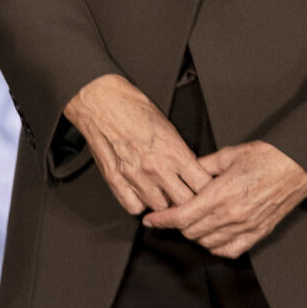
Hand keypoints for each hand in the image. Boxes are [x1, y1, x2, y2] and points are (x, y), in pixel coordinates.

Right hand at [62, 74, 209, 215]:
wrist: (101, 100)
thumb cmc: (133, 107)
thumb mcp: (168, 126)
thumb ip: (181, 152)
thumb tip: (191, 169)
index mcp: (173, 150)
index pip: (201, 185)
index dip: (205, 188)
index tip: (202, 187)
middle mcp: (155, 167)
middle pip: (184, 202)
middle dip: (187, 199)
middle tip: (184, 193)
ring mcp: (135, 176)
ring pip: (159, 208)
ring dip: (163, 202)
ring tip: (161, 191)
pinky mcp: (115, 179)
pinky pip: (133, 207)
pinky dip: (139, 203)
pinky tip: (141, 192)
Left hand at [142, 141, 306, 257]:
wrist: (298, 165)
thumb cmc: (268, 156)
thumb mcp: (228, 155)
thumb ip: (203, 166)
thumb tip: (185, 171)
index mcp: (222, 194)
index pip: (182, 216)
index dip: (162, 220)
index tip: (151, 220)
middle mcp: (233, 214)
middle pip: (192, 232)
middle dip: (176, 226)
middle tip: (171, 215)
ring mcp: (247, 226)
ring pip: (209, 243)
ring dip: (195, 236)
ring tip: (190, 223)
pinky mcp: (260, 232)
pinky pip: (232, 250)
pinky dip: (216, 247)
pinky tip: (211, 237)